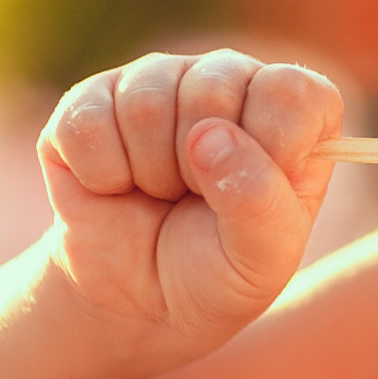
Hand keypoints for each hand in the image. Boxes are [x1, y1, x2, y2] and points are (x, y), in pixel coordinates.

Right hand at [37, 51, 341, 366]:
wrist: (137, 300)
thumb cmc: (218, 270)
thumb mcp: (263, 258)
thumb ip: (258, 201)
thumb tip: (209, 135)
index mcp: (292, 108)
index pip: (291, 92)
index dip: (269, 149)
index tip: (253, 196)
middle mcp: (230, 78)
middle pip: (213, 87)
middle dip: (199, 168)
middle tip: (197, 200)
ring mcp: (159, 80)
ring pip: (146, 102)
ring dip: (148, 173)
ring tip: (159, 193)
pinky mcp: (91, 99)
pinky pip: (85, 121)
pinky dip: (98, 174)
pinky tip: (114, 187)